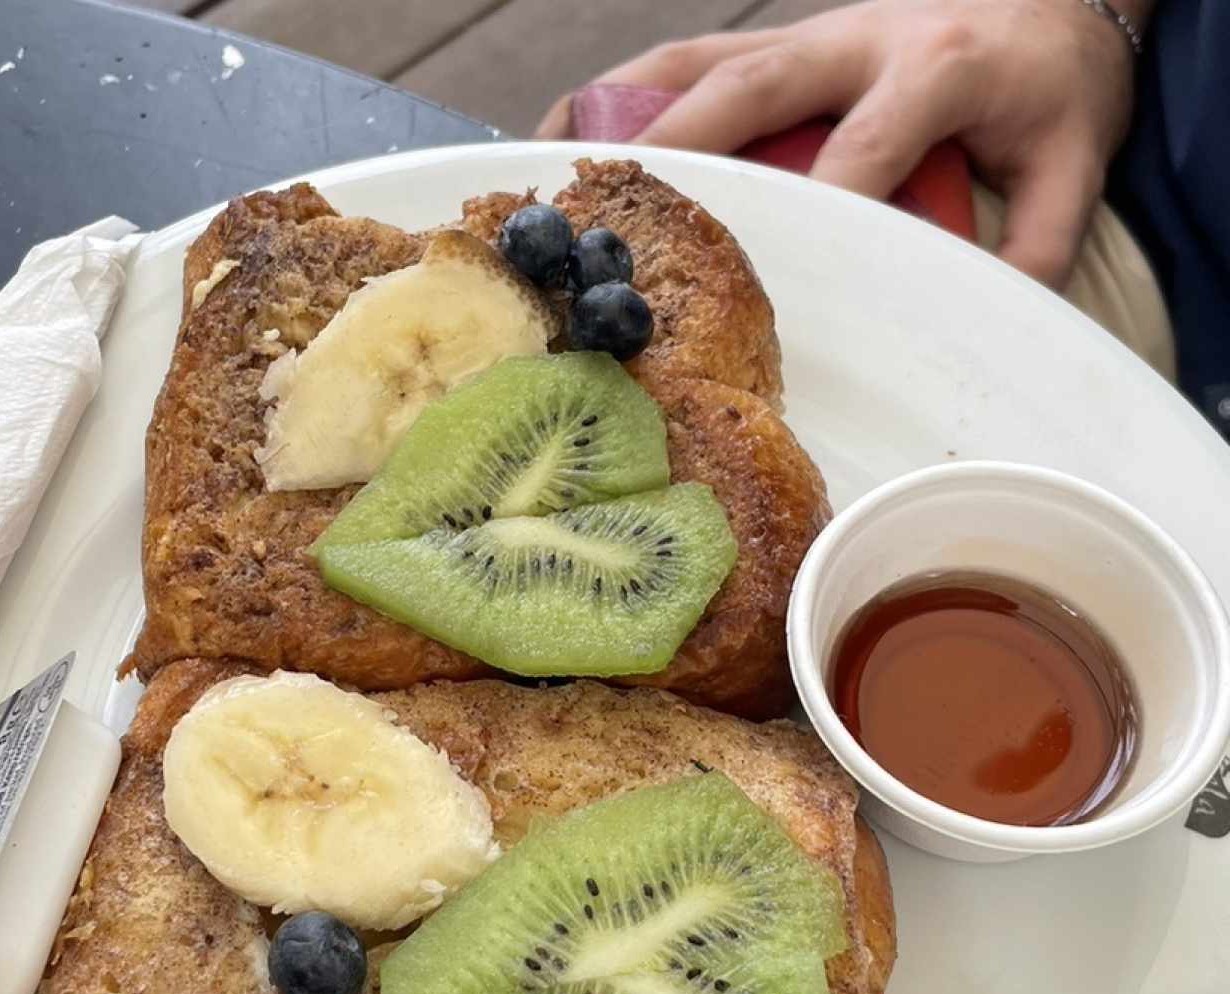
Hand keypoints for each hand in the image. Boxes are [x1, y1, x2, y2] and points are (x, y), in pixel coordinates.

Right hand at [536, 0, 1151, 288]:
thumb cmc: (1050, 87)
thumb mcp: (1075, 162)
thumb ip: (1042, 239)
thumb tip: (982, 320)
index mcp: (938, 69)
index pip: (866, 145)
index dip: (818, 203)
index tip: (766, 271)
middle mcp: (860, 40)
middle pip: (754, 86)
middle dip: (684, 149)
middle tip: (621, 211)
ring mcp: (813, 33)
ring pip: (701, 60)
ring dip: (625, 108)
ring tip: (559, 159)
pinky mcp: (784, 41)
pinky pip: (692, 57)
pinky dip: (628, 91)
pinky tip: (579, 127)